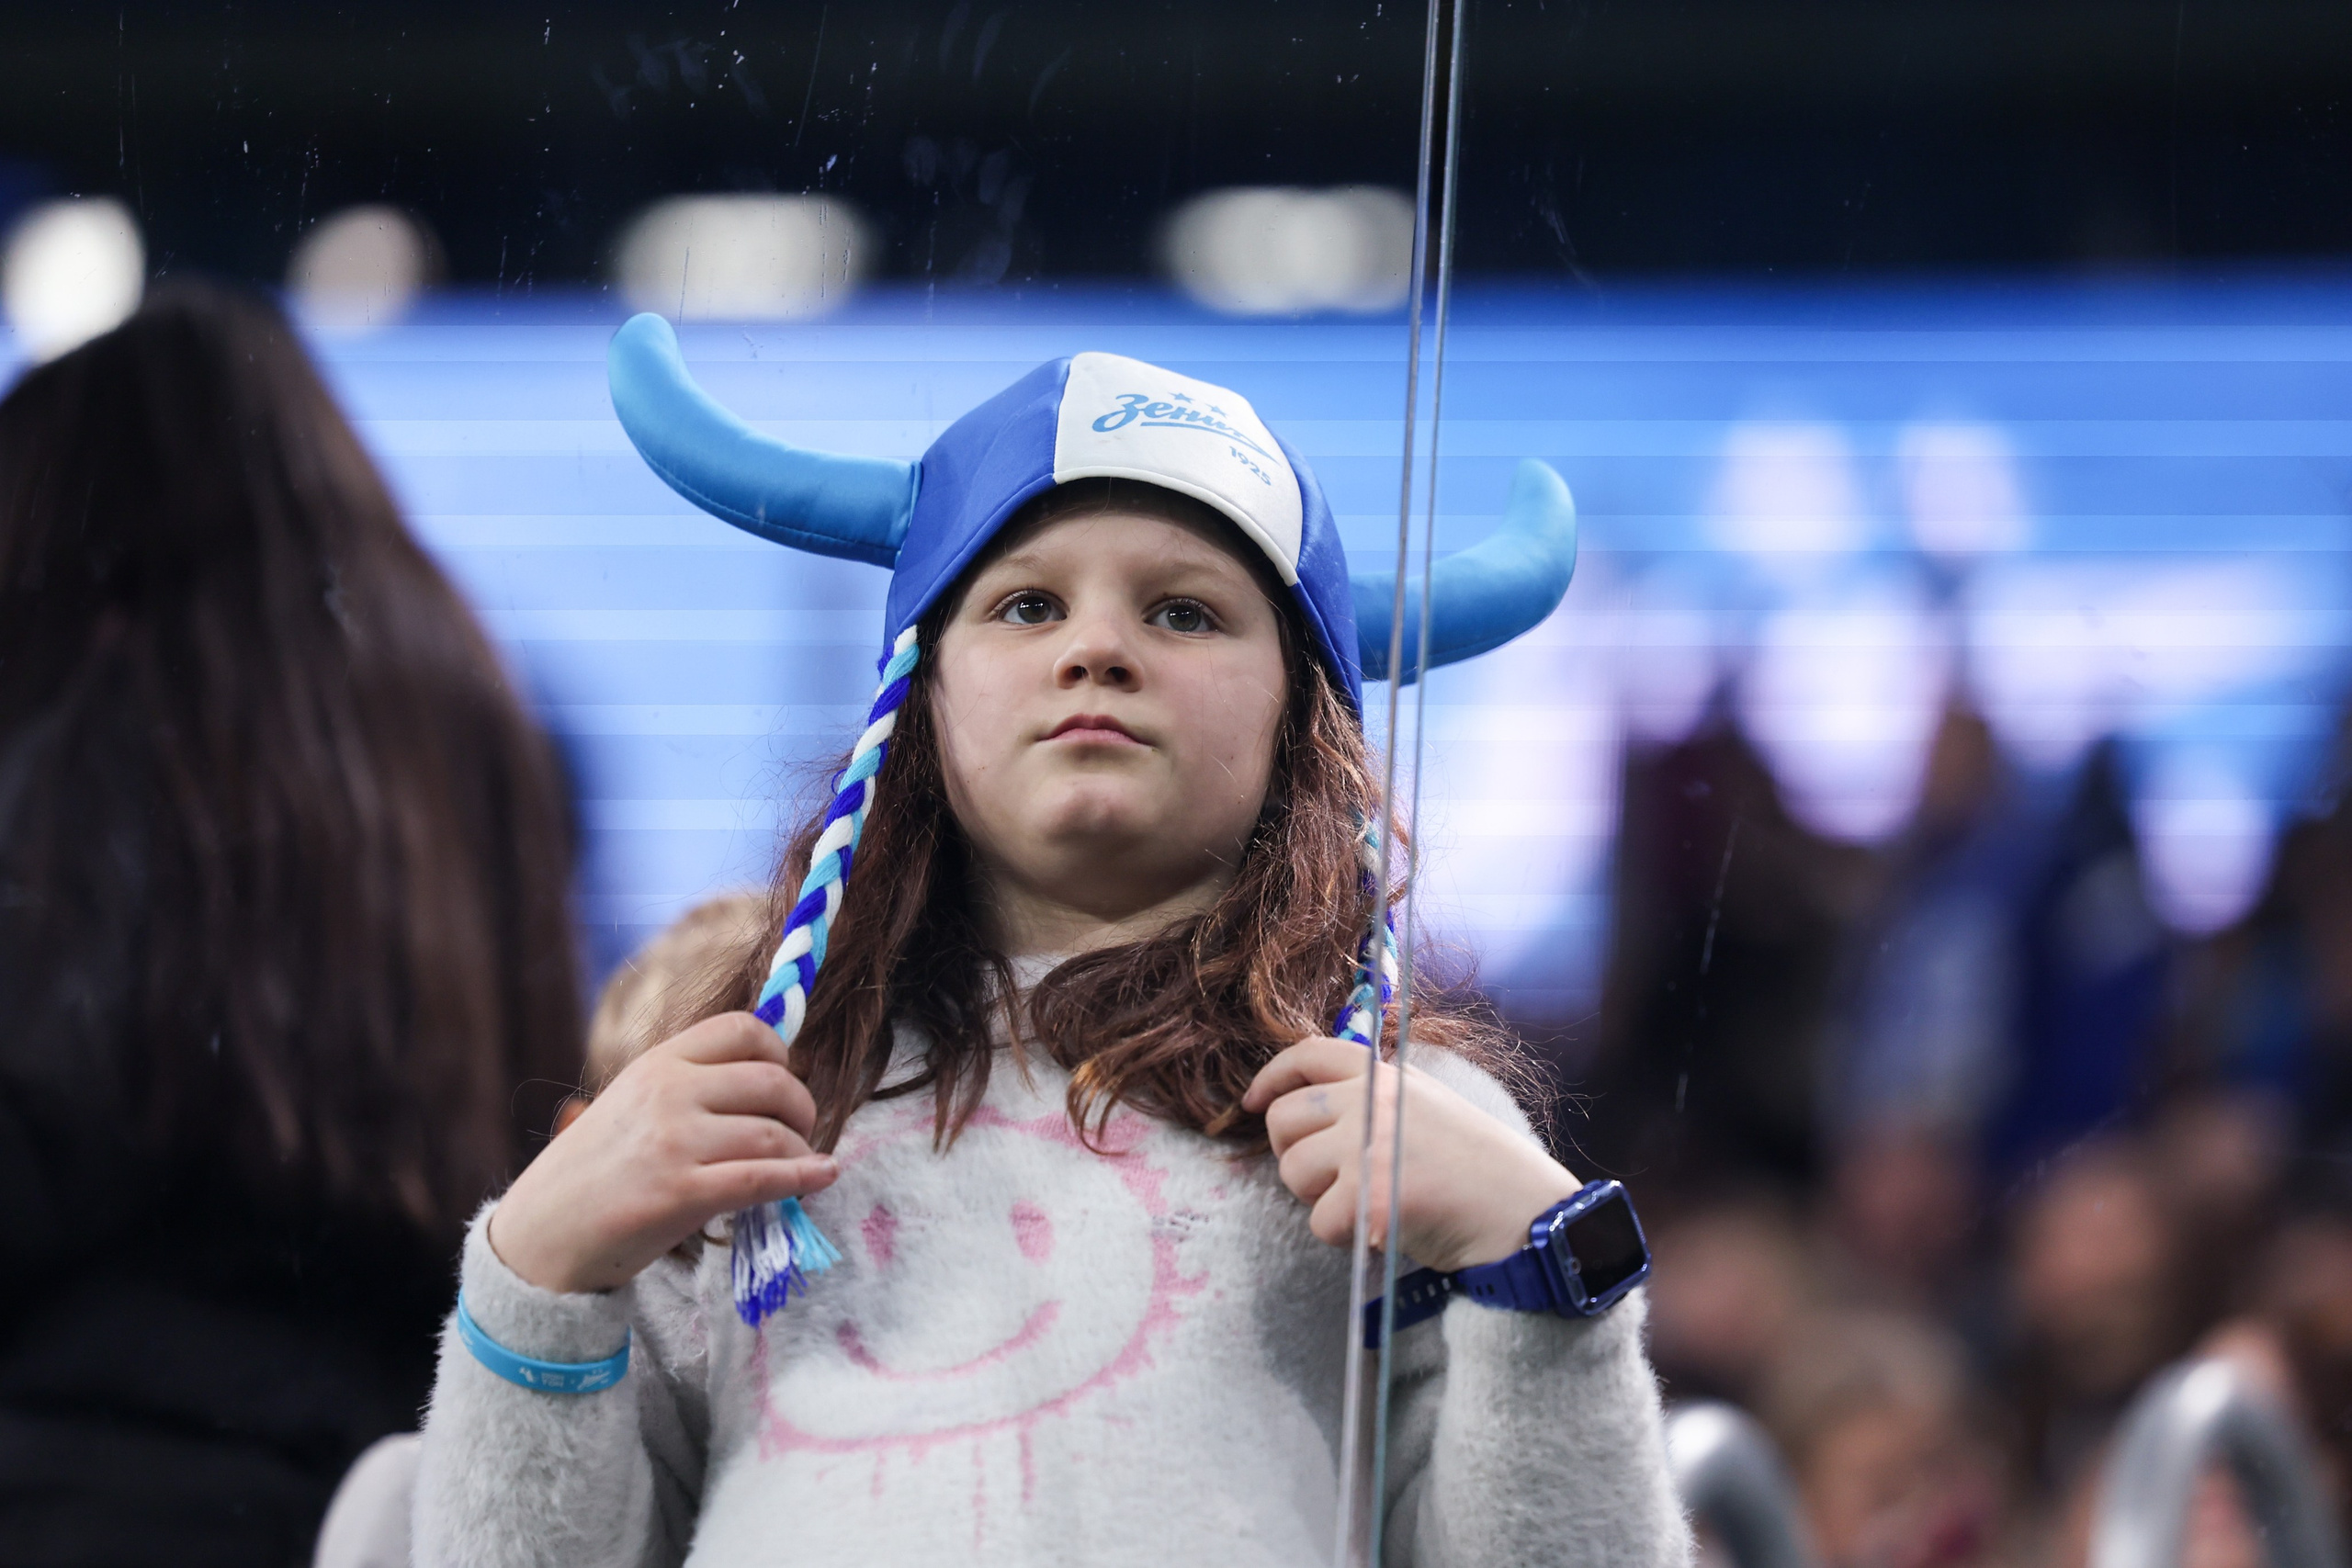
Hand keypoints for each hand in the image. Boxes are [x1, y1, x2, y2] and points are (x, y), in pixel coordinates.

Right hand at [487, 1012, 839, 1294]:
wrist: (539, 1236)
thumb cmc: (589, 1174)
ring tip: (801, 1164)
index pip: (741, 1029)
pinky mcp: (681, 1193)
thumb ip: (684, 1087)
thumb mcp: (629, 1104)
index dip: (779, 1053)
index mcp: (656, 1064)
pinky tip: (822, 1178)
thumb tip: (764, 1082)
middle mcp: (668, 1093)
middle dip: (802, 1107)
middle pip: (771, 1082)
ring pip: (774, 1134)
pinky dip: (804, 1177)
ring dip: (802, 1150)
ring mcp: (675, 1142)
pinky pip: (764, 1178)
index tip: (785, 1080)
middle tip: (801, 1131)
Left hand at [1243, 1037, 1579, 1273]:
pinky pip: (1319, 1221)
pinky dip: (1343, 1236)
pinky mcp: (1368, 1198)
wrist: (1523, 1212)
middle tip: (1327, 1177)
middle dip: (1292, 1153)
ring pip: (1292, 1171)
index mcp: (1384, 1077)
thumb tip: (1309, 1116)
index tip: (1253, 1102)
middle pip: (1284, 1119)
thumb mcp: (1426, 1108)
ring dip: (1317, 1197)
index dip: (1271, 1078)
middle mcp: (1369, 1103)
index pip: (1308, 1054)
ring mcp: (1366, 1148)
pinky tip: (1381, 1229)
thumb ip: (1373, 1102)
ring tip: (1365, 1203)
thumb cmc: (1478, 1169)